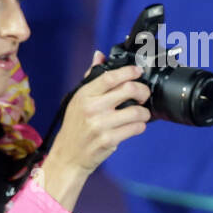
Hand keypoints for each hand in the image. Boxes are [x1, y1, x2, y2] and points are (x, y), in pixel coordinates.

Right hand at [39, 51, 148, 211]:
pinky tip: (134, 126)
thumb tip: (99, 56)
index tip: (138, 71)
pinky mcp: (109, 140)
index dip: (129, 71)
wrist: (68, 156)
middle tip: (144, 95)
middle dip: (143, 91)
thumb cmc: (74, 126)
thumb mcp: (77, 99)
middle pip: (128, 90)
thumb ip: (91, 78)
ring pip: (137, 111)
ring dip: (144, 112)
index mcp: (84, 95)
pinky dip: (140, 126)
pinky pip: (135, 128)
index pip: (111, 77)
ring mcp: (100, 125)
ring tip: (140, 114)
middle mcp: (92, 108)